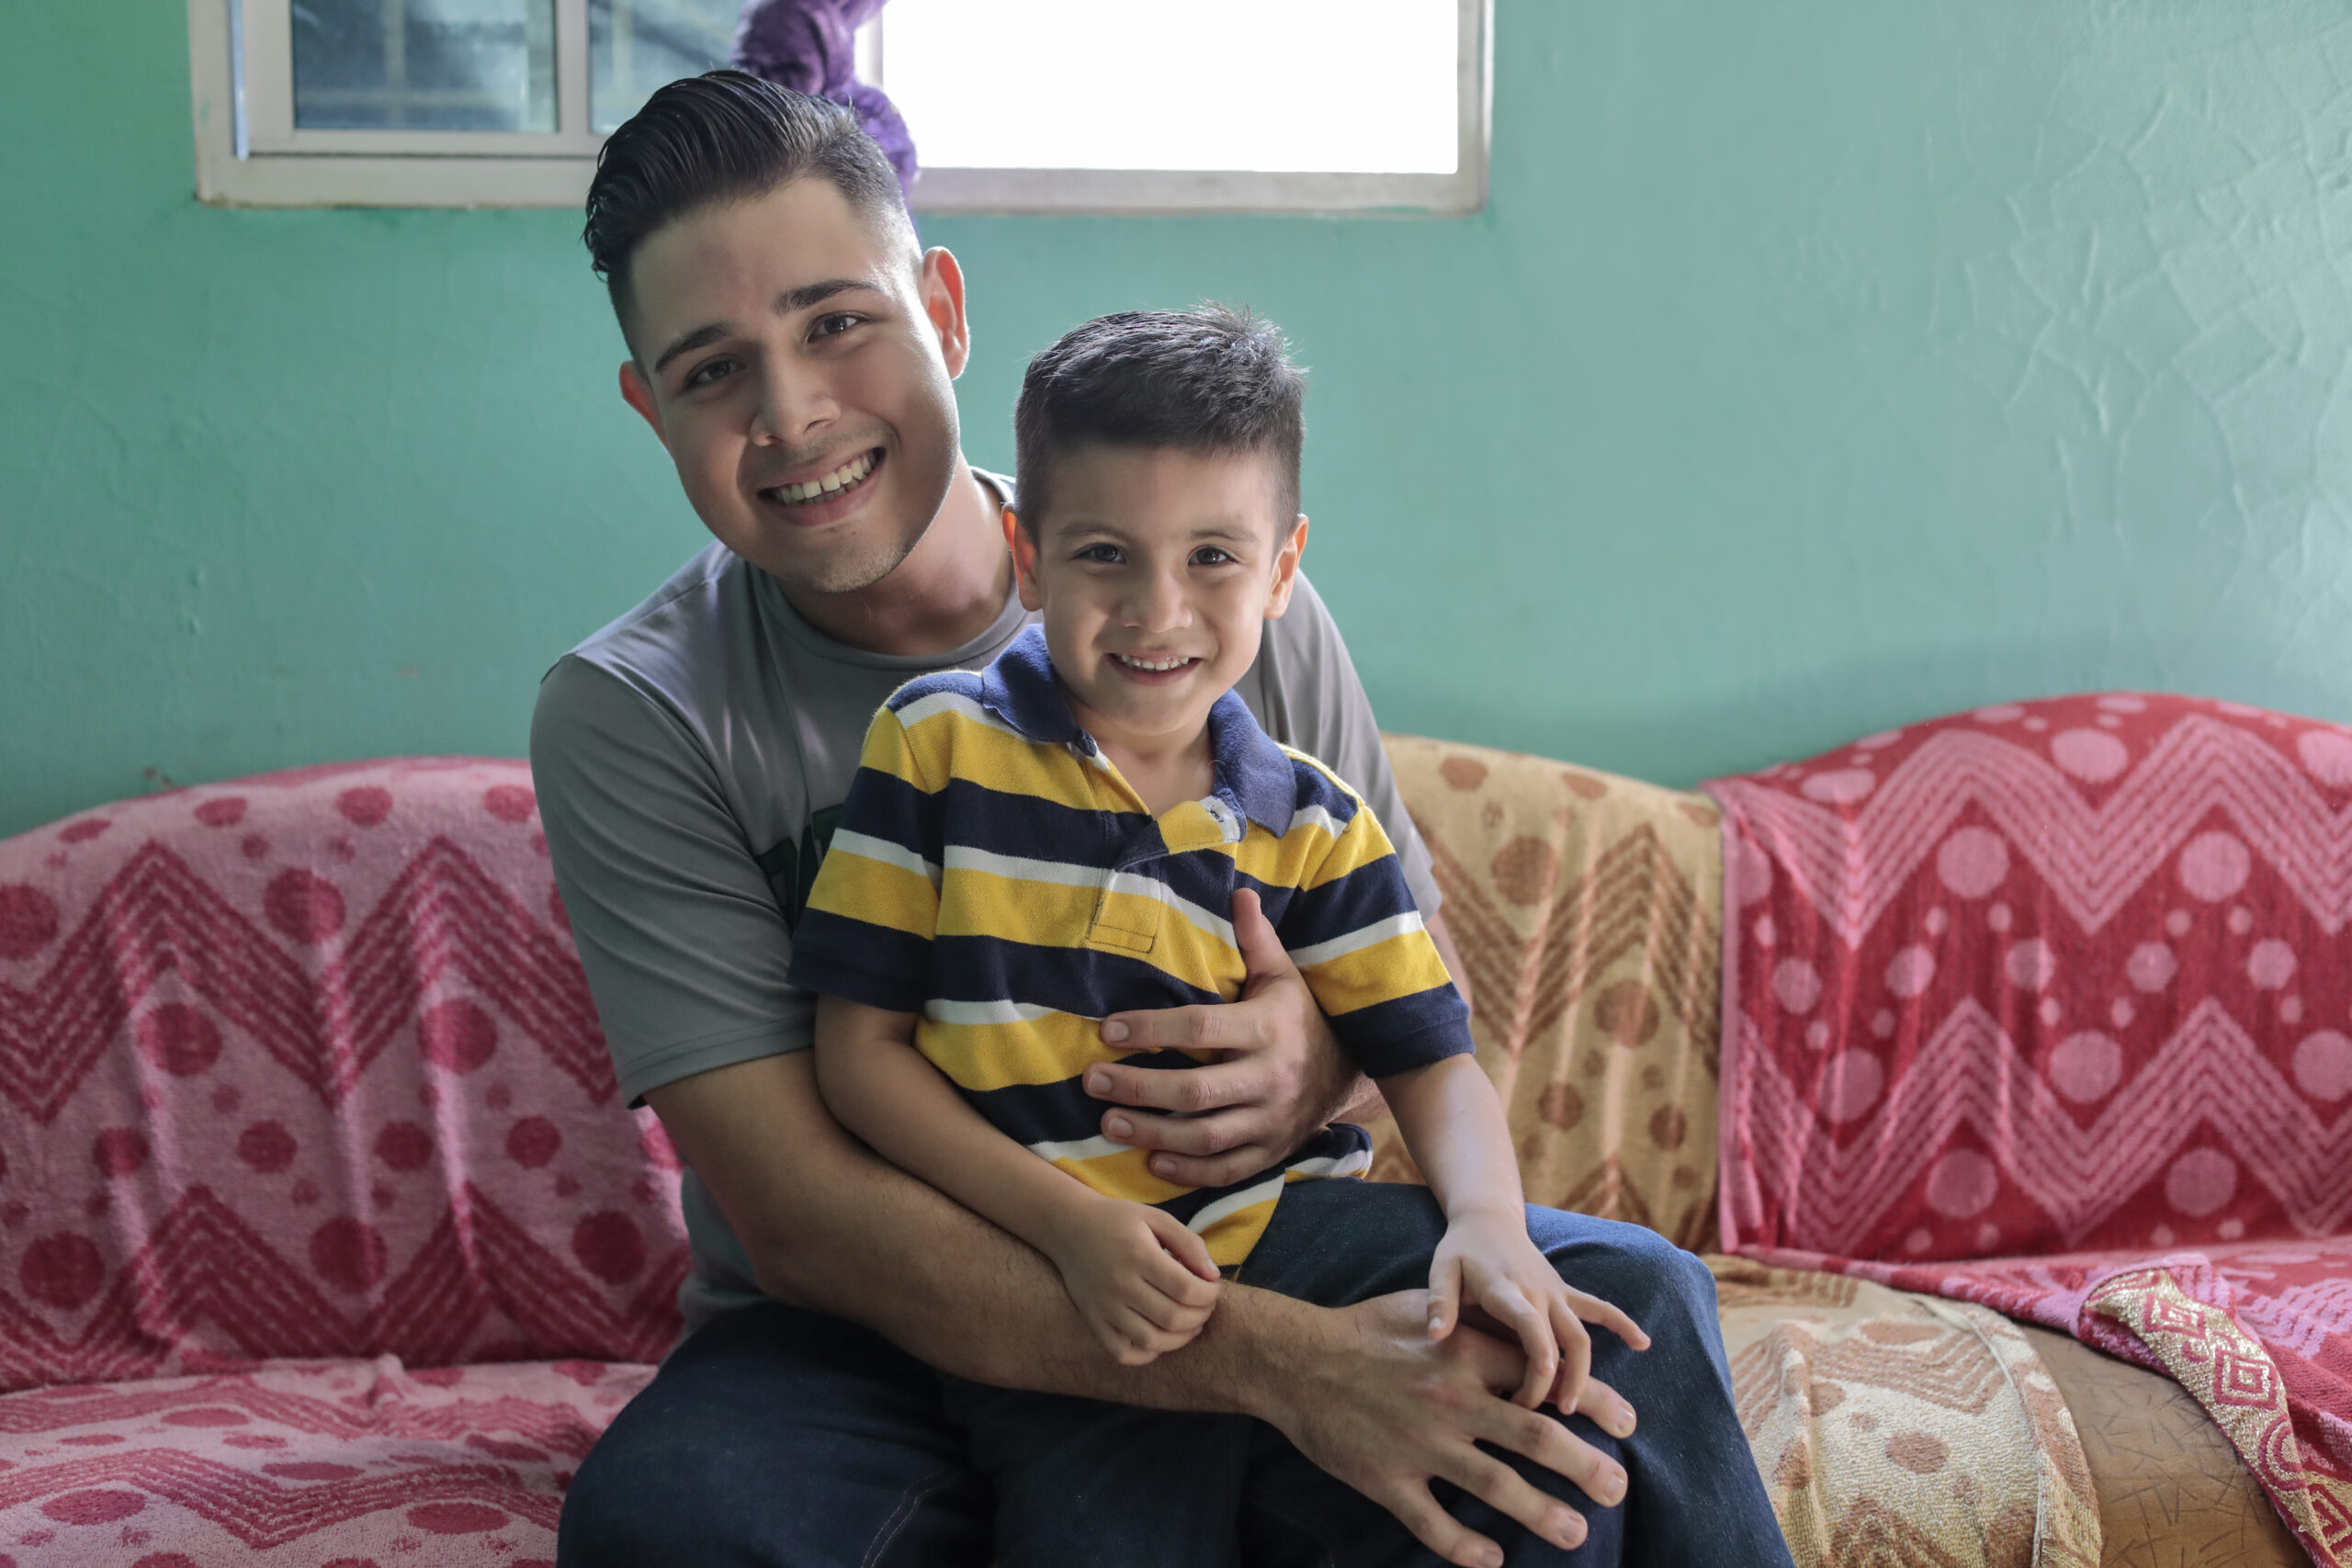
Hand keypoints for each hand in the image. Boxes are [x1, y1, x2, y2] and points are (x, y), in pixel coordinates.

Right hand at [1043, 1197, 1221, 1365]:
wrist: (1069, 1226)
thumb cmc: (1118, 1221)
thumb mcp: (1157, 1218)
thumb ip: (1189, 1243)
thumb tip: (1214, 1275)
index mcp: (1139, 1256)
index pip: (1187, 1290)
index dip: (1209, 1294)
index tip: (1213, 1287)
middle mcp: (1120, 1284)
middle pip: (1173, 1318)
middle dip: (1201, 1316)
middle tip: (1205, 1306)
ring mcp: (1104, 1307)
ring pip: (1151, 1340)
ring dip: (1181, 1339)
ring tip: (1191, 1324)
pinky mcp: (1093, 1320)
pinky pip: (1122, 1352)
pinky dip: (1146, 1354)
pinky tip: (1159, 1338)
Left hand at [1087, 888, 1358, 1186]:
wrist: (1351, 1073)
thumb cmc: (1301, 1017)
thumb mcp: (1283, 975)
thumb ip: (1256, 940)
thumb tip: (1240, 892)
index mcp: (1267, 1028)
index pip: (1200, 1029)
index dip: (1151, 1029)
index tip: (1107, 1030)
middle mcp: (1269, 1078)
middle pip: (1195, 1091)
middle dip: (1138, 1089)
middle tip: (1092, 1082)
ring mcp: (1270, 1121)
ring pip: (1205, 1137)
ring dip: (1152, 1134)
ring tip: (1107, 1124)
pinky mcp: (1270, 1152)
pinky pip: (1226, 1170)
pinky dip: (1187, 1172)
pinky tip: (1150, 1162)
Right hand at [1261, 1290, 1638, 1567]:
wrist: (1295, 1360)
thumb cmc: (1366, 1330)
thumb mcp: (1427, 1308)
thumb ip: (1477, 1323)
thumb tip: (1529, 1328)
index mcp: (1464, 1355)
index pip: (1545, 1378)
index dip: (1593, 1402)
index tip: (1628, 1423)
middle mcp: (1450, 1400)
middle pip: (1535, 1437)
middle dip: (1586, 1466)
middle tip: (1618, 1489)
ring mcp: (1419, 1444)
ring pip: (1495, 1486)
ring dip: (1544, 1513)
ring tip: (1577, 1532)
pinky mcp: (1386, 1479)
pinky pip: (1433, 1523)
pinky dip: (1466, 1548)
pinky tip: (1493, 1561)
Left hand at [1427, 1209, 1650, 1410]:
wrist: (1488, 1220)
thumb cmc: (1460, 1252)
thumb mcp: (1441, 1269)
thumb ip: (1438, 1302)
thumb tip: (1434, 1336)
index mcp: (1506, 1289)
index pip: (1529, 1324)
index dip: (1538, 1356)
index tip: (1538, 1391)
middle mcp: (1537, 1291)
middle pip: (1562, 1338)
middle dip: (1560, 1379)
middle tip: (1547, 1416)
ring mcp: (1556, 1292)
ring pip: (1582, 1334)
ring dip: (1584, 1371)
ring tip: (1575, 1408)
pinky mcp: (1566, 1292)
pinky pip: (1599, 1308)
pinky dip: (1623, 1324)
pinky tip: (1644, 1344)